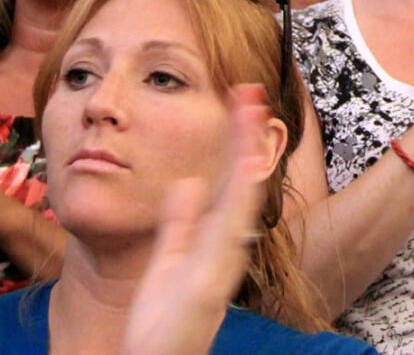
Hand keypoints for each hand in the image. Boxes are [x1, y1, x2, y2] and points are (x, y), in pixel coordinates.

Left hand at [124, 86, 275, 354]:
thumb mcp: (169, 260)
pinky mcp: (208, 282)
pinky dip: (239, 201)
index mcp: (215, 239)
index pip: (229, 180)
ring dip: (246, 156)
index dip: (236, 141)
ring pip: (239, 200)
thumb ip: (180, 222)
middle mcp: (225, 246)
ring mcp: (220, 263)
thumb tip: (188, 182)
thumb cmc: (162, 322)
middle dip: (246, 136)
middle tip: (250, 91)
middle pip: (240, 181)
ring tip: (251, 115)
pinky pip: (228, 235)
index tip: (240, 101)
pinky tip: (244, 172)